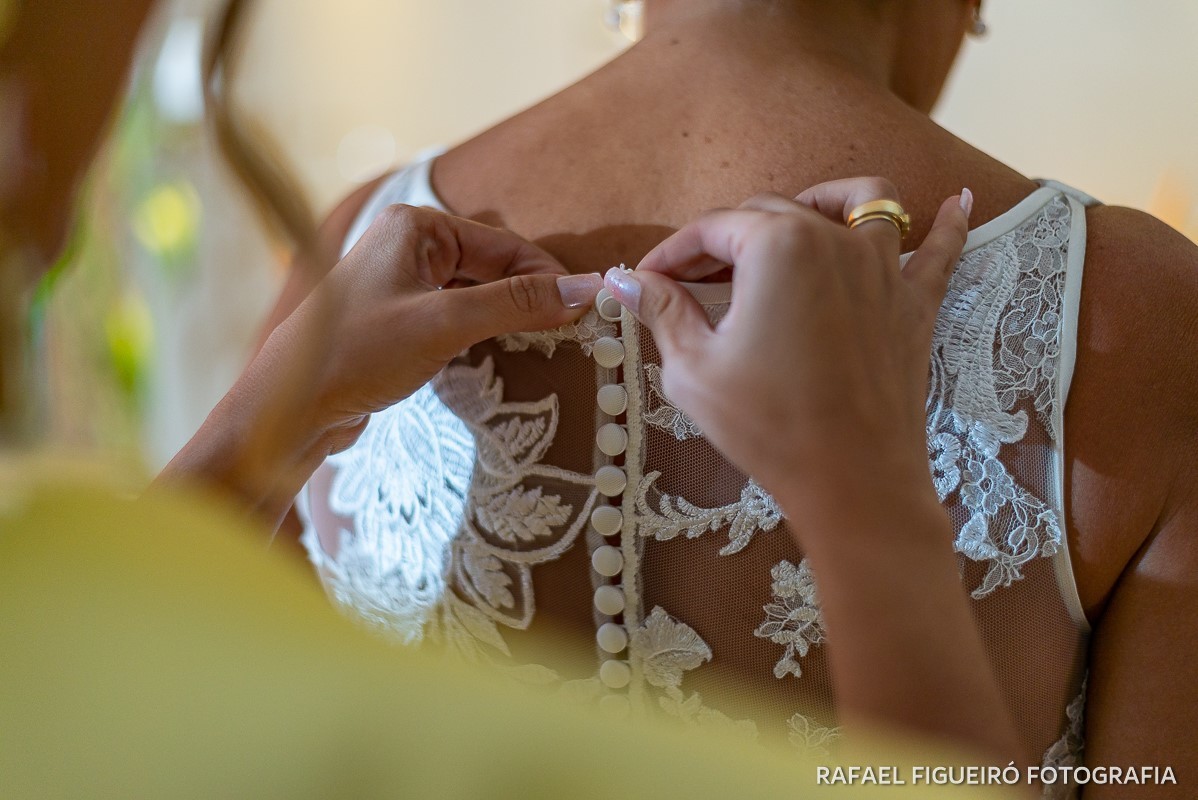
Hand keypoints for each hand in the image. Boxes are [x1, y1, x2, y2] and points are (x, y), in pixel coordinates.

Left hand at [262, 204, 601, 440]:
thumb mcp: (445, 324)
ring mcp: (400, 281)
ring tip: (546, 342)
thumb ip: (516, 304)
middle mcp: (406, 244)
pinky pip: (454, 314)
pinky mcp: (396, 318)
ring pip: (474, 291)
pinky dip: (482, 330)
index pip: (503, 244)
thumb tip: (586, 289)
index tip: (590, 307)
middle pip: (491, 265)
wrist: (291, 406)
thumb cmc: (359, 353)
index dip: (548, 276)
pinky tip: (501, 352)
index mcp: (415, 227)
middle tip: (573, 330)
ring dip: (507, 315)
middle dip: (529, 296)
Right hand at [604, 178, 969, 516]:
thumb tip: (626, 282)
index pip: (713, 227)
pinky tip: (957, 201)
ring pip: (863, 202)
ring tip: (799, 216)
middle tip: (693, 280)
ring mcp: (884, 269)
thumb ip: (663, 312)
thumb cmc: (769, 425)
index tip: (648, 279)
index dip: (673, 252)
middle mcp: (836, 239)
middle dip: (726, 238)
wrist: (852, 482)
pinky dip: (948, 224)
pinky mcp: (915, 304)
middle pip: (773, 211)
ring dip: (824, 200)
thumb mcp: (695, 368)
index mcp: (777, 246)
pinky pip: (940, 250)